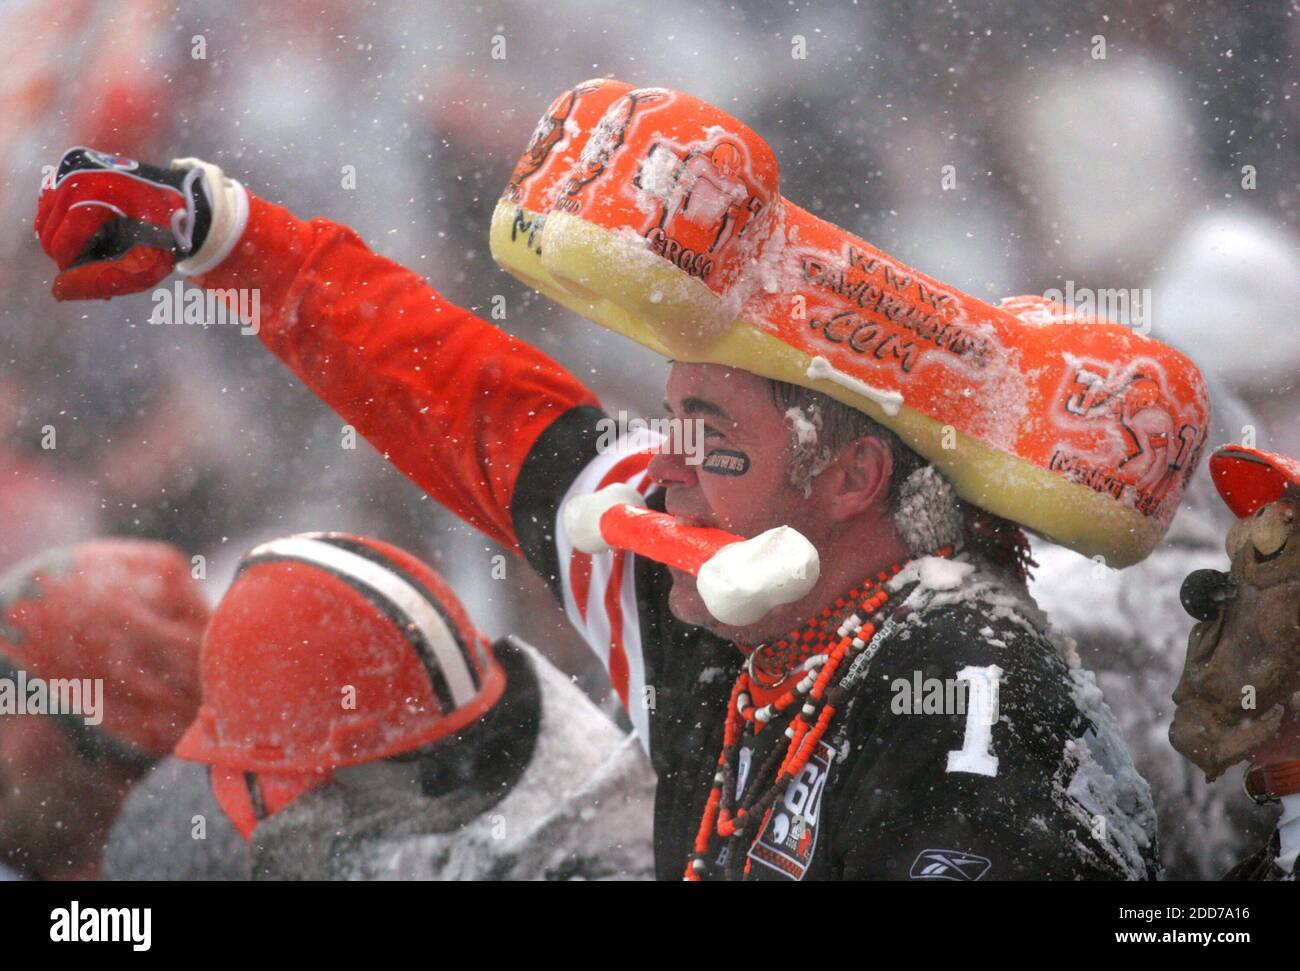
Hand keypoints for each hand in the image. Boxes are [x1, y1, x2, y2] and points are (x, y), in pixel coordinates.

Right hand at [34, 148, 213, 300]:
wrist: (186, 205)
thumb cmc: (167, 238)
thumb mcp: (142, 268)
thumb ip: (100, 281)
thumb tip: (58, 290)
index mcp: (93, 195)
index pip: (59, 245)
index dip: (74, 269)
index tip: (102, 273)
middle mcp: (78, 176)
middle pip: (48, 232)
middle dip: (70, 255)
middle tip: (102, 264)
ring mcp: (74, 168)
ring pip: (46, 218)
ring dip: (66, 240)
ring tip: (100, 249)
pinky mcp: (75, 167)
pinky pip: (53, 203)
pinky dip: (65, 222)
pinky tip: (92, 232)